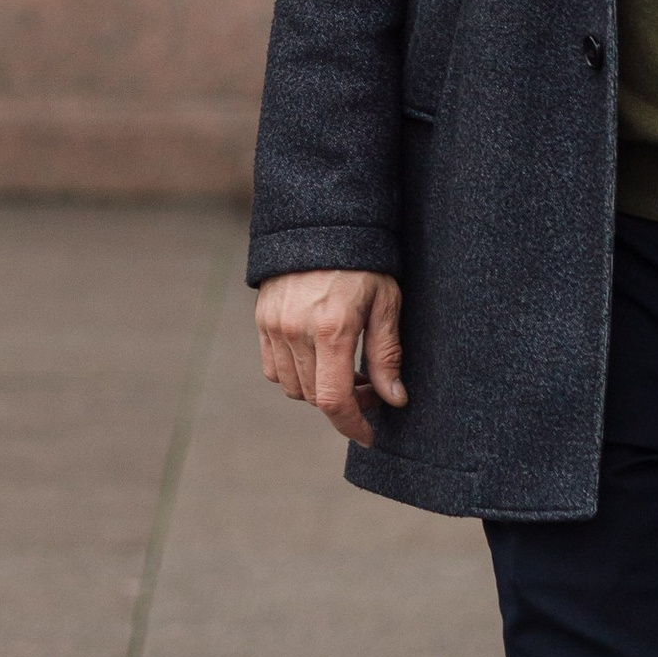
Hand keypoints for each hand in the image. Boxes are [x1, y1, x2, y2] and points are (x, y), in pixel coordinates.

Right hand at [256, 267, 403, 449]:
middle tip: (369, 385)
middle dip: (343, 402)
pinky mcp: (262, 321)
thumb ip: (387, 355)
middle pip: (313, 397)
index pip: (334, 399)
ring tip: (344, 367)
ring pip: (292, 386)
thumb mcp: (386, 302)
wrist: (322, 221)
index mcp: (332, 328)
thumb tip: (395, 399)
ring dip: (317, 389)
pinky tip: (318, 355)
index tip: (369, 435)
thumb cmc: (364, 261)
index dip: (352, 425)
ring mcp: (274, 326)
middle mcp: (297, 331)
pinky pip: (274, 368)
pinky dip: (295, 373)